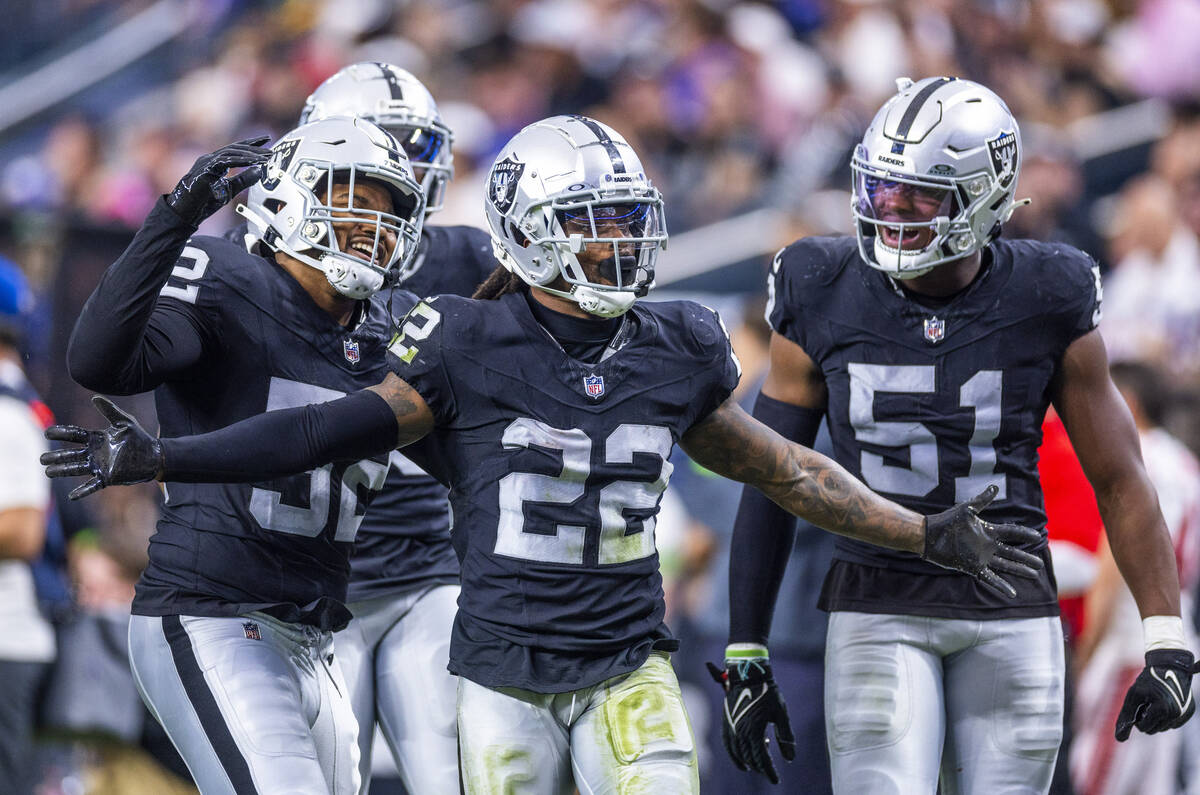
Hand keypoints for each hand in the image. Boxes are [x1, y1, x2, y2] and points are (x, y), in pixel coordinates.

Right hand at [41, 396, 162, 499]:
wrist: (153, 455)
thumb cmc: (139, 437)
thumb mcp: (125, 421)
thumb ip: (109, 410)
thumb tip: (94, 398)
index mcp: (96, 439)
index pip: (75, 435)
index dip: (61, 433)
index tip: (47, 433)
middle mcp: (94, 453)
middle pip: (70, 454)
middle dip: (56, 456)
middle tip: (42, 459)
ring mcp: (99, 466)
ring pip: (76, 469)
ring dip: (62, 470)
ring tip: (48, 472)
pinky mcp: (107, 478)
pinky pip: (92, 485)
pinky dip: (83, 491)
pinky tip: (72, 495)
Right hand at [165, 136, 271, 224]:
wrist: (185, 212)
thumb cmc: (204, 202)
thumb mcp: (230, 190)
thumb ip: (244, 180)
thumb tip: (260, 171)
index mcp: (215, 162)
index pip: (235, 150)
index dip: (251, 145)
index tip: (266, 141)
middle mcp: (210, 159)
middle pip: (235, 148)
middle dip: (254, 147)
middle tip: (271, 149)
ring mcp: (206, 162)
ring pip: (232, 152)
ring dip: (251, 154)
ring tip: (265, 157)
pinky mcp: (205, 168)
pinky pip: (226, 161)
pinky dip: (242, 160)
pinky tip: (254, 162)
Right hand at [706, 658, 794, 783]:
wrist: (748, 675)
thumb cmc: (768, 692)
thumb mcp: (781, 714)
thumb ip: (785, 737)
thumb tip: (790, 758)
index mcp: (755, 730)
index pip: (761, 759)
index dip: (769, 772)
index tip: (776, 780)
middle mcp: (740, 731)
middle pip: (749, 758)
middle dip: (760, 768)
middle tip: (769, 773)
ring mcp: (731, 727)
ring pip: (737, 754)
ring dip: (747, 763)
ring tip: (756, 768)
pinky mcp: (726, 723)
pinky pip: (727, 745)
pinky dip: (733, 756)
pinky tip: (740, 760)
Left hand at [922, 484, 1043, 597]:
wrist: (930, 536)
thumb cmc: (946, 521)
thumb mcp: (966, 510)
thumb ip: (982, 500)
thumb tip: (995, 487)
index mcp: (988, 531)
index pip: (1011, 533)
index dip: (1024, 534)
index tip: (1038, 536)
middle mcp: (987, 545)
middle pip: (1012, 552)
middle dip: (1025, 558)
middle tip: (1040, 565)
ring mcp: (981, 557)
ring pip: (1005, 565)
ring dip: (1019, 570)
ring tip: (1033, 575)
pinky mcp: (972, 567)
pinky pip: (990, 578)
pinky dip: (1001, 585)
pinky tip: (1012, 592)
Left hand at [1115, 649, 1199, 740]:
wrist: (1169, 667)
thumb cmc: (1147, 681)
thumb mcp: (1133, 696)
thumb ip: (1125, 717)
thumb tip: (1119, 739)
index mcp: (1162, 709)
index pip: (1144, 728)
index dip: (1137, 717)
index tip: (1139, 704)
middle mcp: (1176, 714)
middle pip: (1154, 730)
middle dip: (1147, 719)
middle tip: (1147, 702)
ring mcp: (1185, 714)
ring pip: (1164, 728)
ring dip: (1157, 718)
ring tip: (1156, 702)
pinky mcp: (1189, 713)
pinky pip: (1173, 723)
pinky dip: (1166, 717)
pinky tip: (1165, 703)